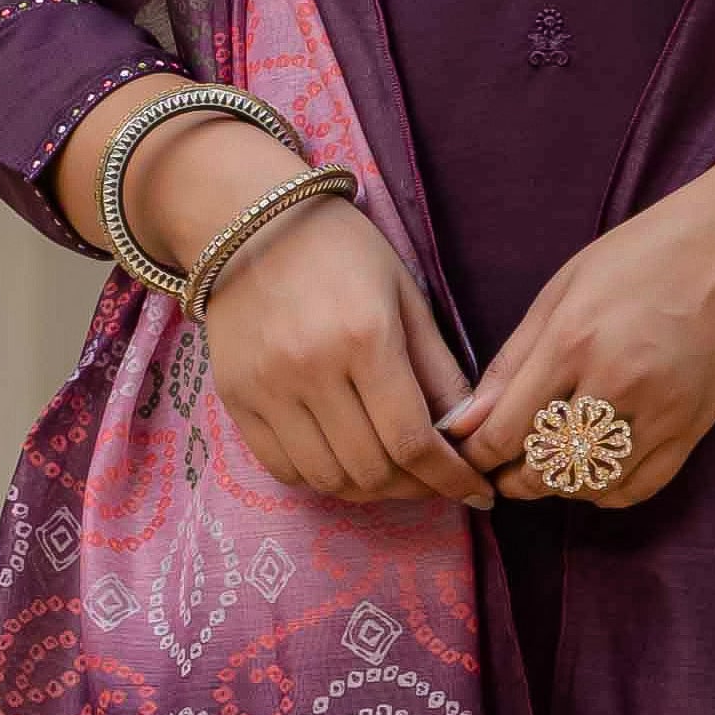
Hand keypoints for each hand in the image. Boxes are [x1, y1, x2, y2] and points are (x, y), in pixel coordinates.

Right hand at [132, 129, 488, 507]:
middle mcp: (311, 370)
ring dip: (370, 487)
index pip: (413, 441)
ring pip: (329, 478)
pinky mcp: (236, 399)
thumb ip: (439, 368)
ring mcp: (267, 388)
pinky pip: (284, 468)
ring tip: (393, 472)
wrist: (247, 222)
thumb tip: (469, 433)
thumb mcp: (406, 295)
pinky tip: (344, 459)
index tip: (478, 492)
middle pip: (372, 470)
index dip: (450, 479)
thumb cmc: (341, 251)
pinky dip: (321, 478)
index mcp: (365, 339)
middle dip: (416, 487)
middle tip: (437, 479)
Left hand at [446, 172, 714, 511]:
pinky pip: (639, 487)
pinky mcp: (694, 426)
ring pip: (591, 484)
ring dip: (559, 488)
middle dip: (514, 480)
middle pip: (545, 467)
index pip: (506, 431)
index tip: (469, 458)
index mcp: (573, 339)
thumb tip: (466, 423)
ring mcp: (661, 409)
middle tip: (504, 471)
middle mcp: (616, 381)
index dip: (477, 458)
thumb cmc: (642, 256)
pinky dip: (606, 492)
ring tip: (548, 468)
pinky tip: (593, 473)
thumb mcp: (562, 290)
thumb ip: (511, 361)